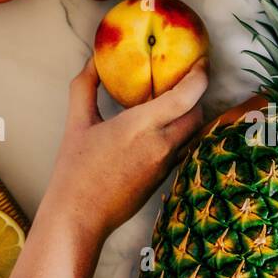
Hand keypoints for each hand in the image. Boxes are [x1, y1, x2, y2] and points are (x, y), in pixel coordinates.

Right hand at [48, 59, 207, 235]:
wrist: (80, 216)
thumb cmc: (75, 170)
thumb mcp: (77, 122)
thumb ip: (85, 87)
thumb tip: (93, 60)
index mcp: (141, 126)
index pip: (187, 96)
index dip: (200, 76)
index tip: (202, 62)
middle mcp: (161, 144)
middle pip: (197, 113)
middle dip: (195, 95)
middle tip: (184, 80)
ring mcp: (166, 164)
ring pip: (194, 133)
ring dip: (190, 116)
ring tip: (175, 102)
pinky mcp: (165, 178)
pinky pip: (184, 149)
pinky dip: (182, 134)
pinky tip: (164, 129)